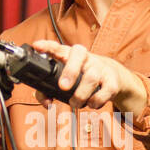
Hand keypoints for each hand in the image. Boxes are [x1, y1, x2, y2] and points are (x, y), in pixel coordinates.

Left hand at [30, 39, 147, 114]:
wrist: (112, 77)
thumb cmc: (82, 78)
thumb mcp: (65, 80)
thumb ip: (48, 91)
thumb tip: (46, 102)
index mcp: (70, 55)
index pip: (57, 47)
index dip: (47, 46)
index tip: (37, 47)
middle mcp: (86, 57)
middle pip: (79, 54)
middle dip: (70, 71)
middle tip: (63, 87)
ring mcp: (100, 68)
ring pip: (91, 77)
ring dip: (81, 95)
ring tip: (75, 103)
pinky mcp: (112, 81)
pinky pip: (105, 91)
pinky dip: (96, 101)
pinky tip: (91, 103)